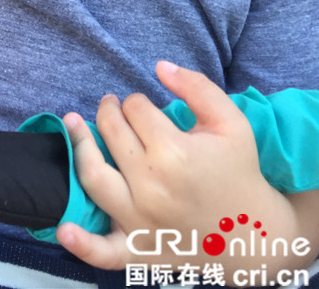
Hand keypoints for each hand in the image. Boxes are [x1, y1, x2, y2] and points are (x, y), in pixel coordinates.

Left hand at [55, 61, 287, 273]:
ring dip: (79, 146)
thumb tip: (159, 66)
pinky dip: (82, 244)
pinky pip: (103, 252)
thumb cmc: (239, 171)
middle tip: (111, 106)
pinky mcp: (137, 251)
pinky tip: (64, 230)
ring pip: (93, 176)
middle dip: (109, 112)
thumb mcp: (230, 122)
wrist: (255, 234)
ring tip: (74, 124)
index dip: (138, 102)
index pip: (136, 110)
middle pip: (112, 133)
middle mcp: (152, 186)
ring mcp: (141, 221)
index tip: (148, 110)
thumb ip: (196, 87)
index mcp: (175, 153)